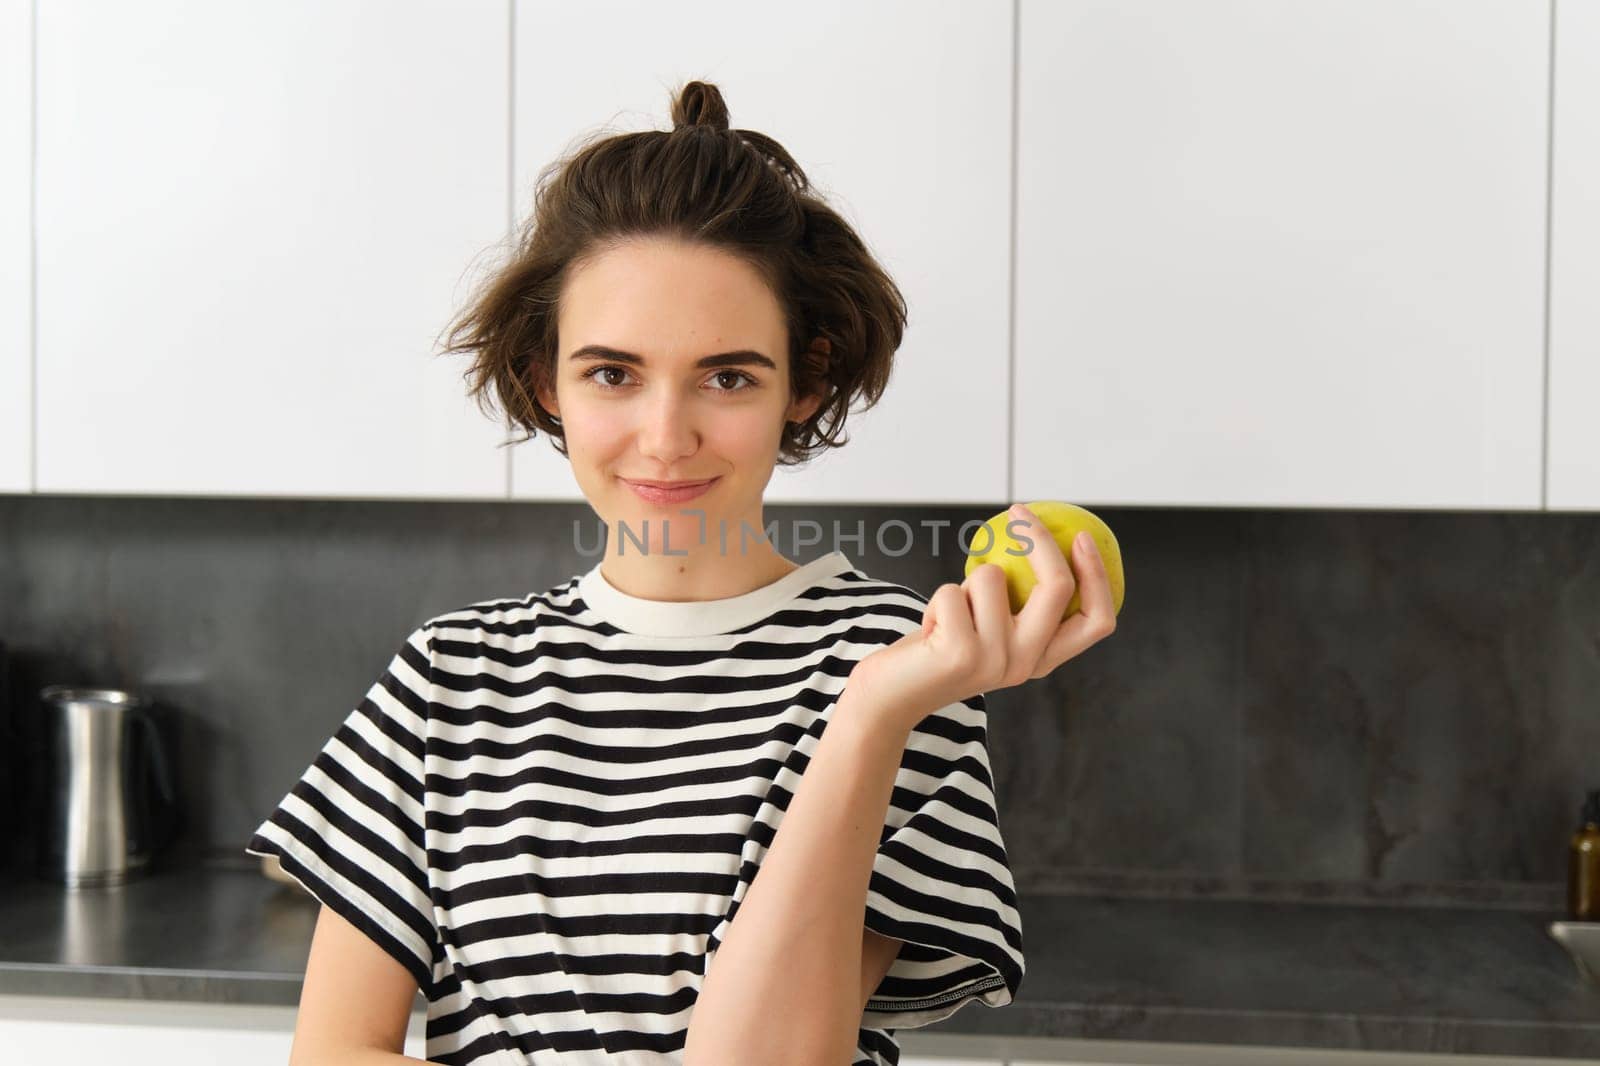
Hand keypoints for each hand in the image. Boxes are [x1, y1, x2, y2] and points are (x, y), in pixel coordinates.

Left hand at [846, 503, 1117, 732]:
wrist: (891, 698)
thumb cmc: (939, 650)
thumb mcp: (988, 628)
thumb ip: (1015, 602)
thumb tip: (1034, 535)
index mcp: (1042, 658)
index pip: (1096, 621)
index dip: (1098, 575)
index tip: (1081, 536)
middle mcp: (1027, 663)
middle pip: (1059, 587)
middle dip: (1041, 540)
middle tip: (1019, 511)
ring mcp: (997, 660)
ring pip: (993, 577)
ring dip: (964, 583)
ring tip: (949, 614)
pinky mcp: (963, 653)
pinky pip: (953, 590)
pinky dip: (937, 597)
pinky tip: (930, 629)